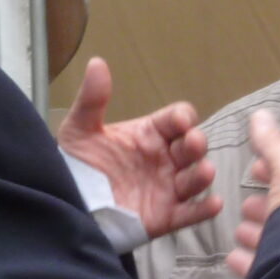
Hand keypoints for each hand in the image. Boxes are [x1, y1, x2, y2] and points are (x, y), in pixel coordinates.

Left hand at [57, 59, 219, 238]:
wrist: (66, 204)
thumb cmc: (77, 165)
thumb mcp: (79, 130)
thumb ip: (92, 100)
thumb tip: (96, 62)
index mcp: (150, 134)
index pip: (177, 119)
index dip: (182, 118)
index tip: (179, 121)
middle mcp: (164, 159)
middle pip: (192, 147)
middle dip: (196, 144)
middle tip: (191, 145)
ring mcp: (167, 188)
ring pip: (195, 179)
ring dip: (202, 175)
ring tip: (203, 173)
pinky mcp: (165, 216)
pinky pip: (190, 213)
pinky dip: (204, 210)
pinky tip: (213, 204)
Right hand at [225, 110, 279, 277]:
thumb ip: (272, 146)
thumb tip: (260, 113)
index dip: (275, 172)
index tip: (255, 169)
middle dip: (265, 206)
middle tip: (247, 205)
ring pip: (273, 240)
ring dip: (257, 233)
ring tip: (241, 231)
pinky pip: (261, 267)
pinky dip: (247, 260)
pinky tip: (234, 257)